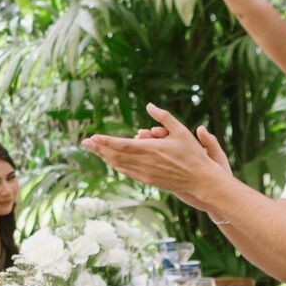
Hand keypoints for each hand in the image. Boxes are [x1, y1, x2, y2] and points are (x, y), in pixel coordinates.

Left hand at [82, 103, 225, 201]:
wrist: (200, 180)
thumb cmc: (193, 154)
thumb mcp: (181, 130)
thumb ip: (164, 117)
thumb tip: (149, 105)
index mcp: (150, 149)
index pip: (121, 145)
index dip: (105, 141)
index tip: (92, 137)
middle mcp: (144, 163)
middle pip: (115, 155)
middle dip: (98, 148)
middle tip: (84, 142)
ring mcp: (145, 173)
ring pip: (118, 165)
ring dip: (104, 157)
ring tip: (94, 150)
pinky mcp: (147, 180)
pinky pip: (127, 172)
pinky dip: (116, 165)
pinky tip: (110, 160)